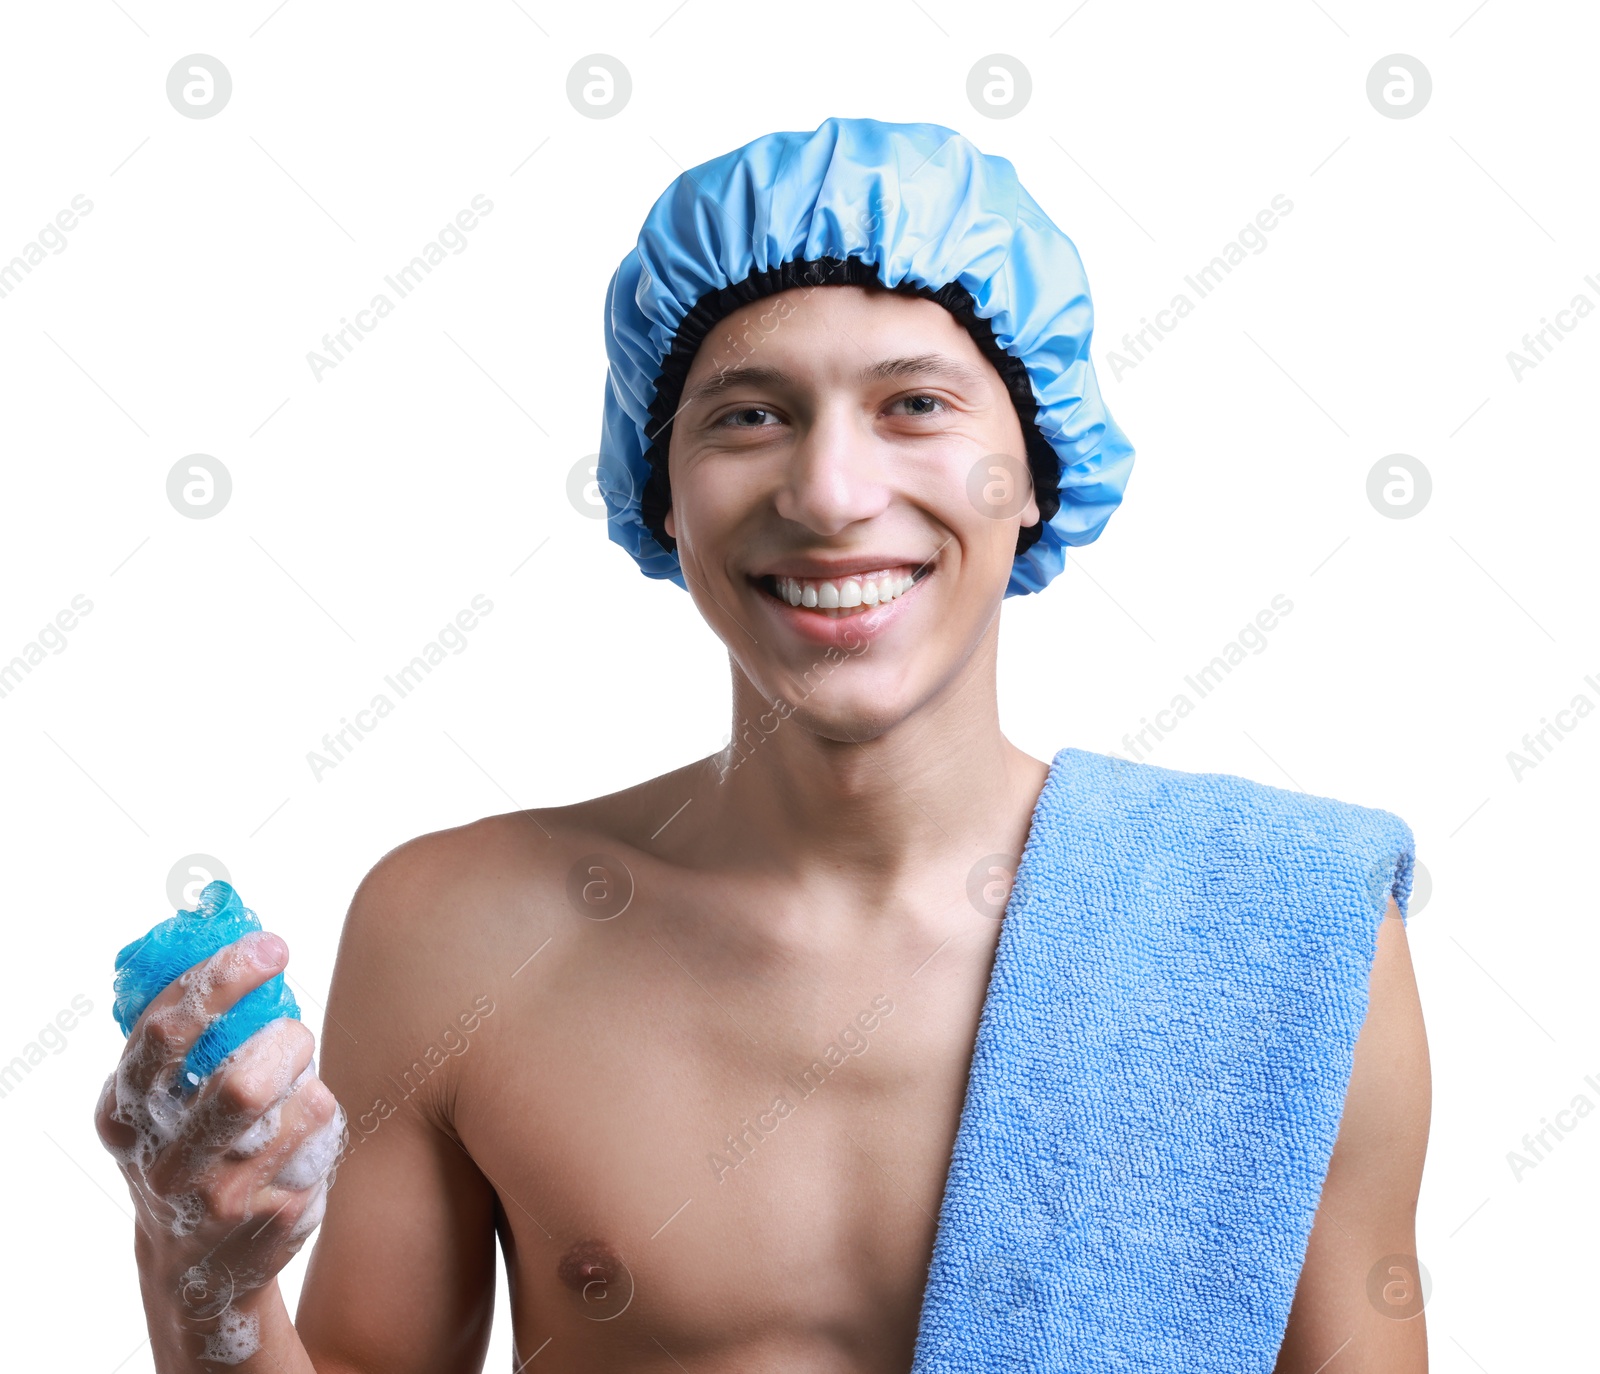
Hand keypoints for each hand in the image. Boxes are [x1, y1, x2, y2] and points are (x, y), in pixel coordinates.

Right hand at [94, 929, 346, 1336]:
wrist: (197, 1269)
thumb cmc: (194, 1149)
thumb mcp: (165, 1101)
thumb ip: (191, 1036)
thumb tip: (249, 943)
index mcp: (125, 1113)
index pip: (165, 1032)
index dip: (221, 979)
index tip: (272, 945)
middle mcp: (162, 1163)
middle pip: (241, 1083)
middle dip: (286, 1041)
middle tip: (295, 1031)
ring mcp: (215, 1203)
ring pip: (300, 1112)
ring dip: (313, 1085)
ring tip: (301, 1091)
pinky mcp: (270, 1226)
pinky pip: (326, 1148)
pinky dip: (325, 1132)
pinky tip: (303, 1148)